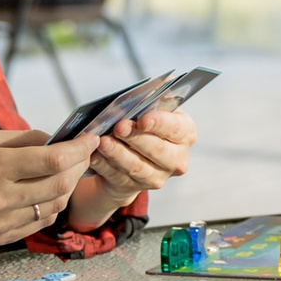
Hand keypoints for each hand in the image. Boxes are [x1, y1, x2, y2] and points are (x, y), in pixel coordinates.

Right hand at [0, 127, 93, 250]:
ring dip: (65, 189)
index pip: (54, 159)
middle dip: (78, 167)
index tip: (91, 138)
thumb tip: (54, 139)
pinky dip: (47, 208)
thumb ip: (20, 140)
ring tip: (64, 172)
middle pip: (59, 185)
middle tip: (82, 154)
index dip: (79, 148)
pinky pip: (35, 224)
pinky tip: (45, 194)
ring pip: (52, 207)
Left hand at [70, 107, 197, 227]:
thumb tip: (144, 92)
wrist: (134, 154)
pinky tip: (95, 156)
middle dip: (135, 137)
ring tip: (103, 142)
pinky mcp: (137, 188)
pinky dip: (105, 166)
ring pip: (137, 166)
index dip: (159, 123)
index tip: (143, 119)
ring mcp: (158, 177)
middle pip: (157, 149)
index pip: (176, 128)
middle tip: (118, 127)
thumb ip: (151, 100)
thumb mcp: (152, 109)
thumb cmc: (145, 125)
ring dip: (118, 153)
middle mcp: (177, 158)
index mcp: (185, 133)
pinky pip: (119, 177)